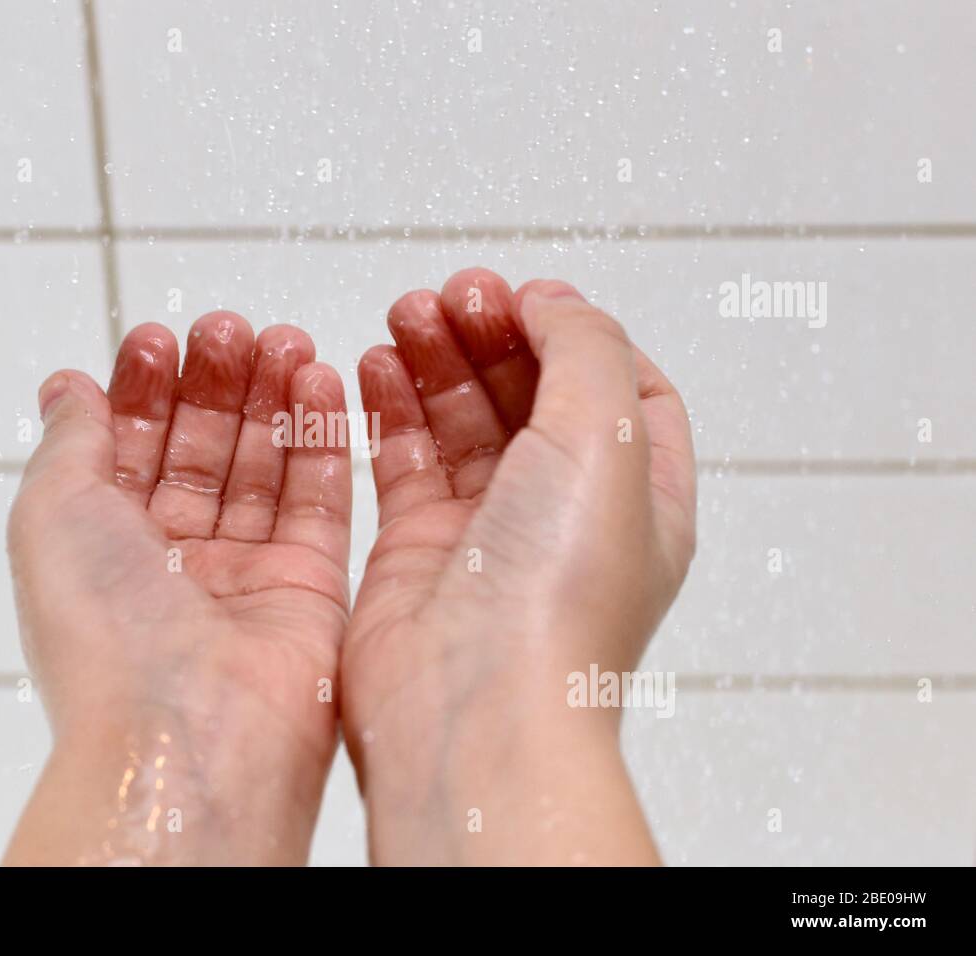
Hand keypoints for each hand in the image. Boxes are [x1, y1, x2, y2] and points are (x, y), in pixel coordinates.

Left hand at [4, 315, 350, 864]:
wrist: (187, 730)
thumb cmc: (102, 631)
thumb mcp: (50, 513)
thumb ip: (69, 441)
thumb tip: (68, 388)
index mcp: (105, 548)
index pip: (129, 450)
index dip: (143, 391)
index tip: (160, 339)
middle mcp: (174, 562)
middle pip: (200, 451)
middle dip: (213, 384)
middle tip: (227, 329)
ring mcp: (245, 574)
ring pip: (262, 466)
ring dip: (271, 398)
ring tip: (281, 339)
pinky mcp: (311, 585)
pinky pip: (320, 499)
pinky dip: (321, 438)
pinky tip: (318, 381)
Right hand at [343, 268, 695, 863]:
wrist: (472, 708)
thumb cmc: (556, 603)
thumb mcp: (606, 438)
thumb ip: (584, 348)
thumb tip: (551, 303)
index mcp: (637, 498)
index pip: (621, 393)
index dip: (576, 335)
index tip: (526, 299)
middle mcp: (564, 516)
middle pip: (532, 395)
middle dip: (493, 334)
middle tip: (452, 296)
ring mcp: (489, 533)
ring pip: (462, 420)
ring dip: (436, 359)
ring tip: (405, 315)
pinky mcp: (417, 550)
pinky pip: (402, 458)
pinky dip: (390, 406)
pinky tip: (374, 364)